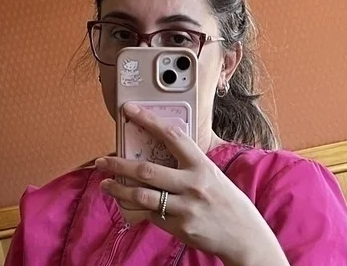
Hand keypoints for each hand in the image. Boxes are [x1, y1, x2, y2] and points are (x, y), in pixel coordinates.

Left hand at [95, 103, 288, 265]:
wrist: (244, 236)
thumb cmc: (226, 200)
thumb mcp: (211, 174)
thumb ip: (188, 163)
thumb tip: (162, 148)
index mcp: (201, 164)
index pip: (171, 135)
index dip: (148, 120)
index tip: (130, 110)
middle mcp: (192, 184)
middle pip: (147, 170)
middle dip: (119, 164)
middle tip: (102, 160)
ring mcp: (185, 207)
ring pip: (142, 195)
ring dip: (118, 188)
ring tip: (105, 183)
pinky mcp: (179, 227)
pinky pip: (149, 214)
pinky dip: (134, 207)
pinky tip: (124, 202)